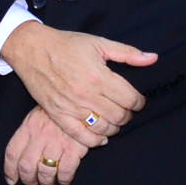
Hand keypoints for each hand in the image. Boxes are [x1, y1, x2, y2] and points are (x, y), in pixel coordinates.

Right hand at [0, 20, 152, 141]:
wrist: (32, 49)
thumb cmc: (66, 44)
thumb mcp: (99, 43)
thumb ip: (128, 53)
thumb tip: (153, 58)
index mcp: (99, 76)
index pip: (131, 99)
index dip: (139, 102)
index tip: (137, 101)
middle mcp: (87, 95)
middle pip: (119, 116)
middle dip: (127, 114)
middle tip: (125, 109)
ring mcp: (71, 107)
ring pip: (103, 129)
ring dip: (113, 128)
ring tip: (113, 120)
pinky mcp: (58, 115)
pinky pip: (80, 137)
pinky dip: (94, 141)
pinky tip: (101, 136)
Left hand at [3, 107, 78, 184]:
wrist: (82, 103)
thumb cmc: (59, 112)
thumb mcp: (38, 115)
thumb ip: (28, 133)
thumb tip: (18, 157)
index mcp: (29, 127)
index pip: (12, 153)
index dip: (10, 170)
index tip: (11, 179)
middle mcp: (40, 136)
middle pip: (27, 166)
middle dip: (28, 180)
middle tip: (32, 184)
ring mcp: (57, 143)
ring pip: (45, 172)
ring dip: (45, 183)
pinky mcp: (74, 149)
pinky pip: (65, 171)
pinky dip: (63, 180)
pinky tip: (63, 181)